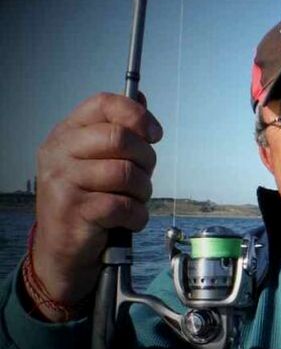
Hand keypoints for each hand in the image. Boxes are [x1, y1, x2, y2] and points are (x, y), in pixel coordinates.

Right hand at [31, 93, 162, 319]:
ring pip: (126, 173)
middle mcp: (59, 153)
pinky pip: (124, 206)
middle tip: (144, 176)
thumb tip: (140, 97)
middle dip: (146, 159)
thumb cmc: (88, 201)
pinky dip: (137, 216)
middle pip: (120, 138)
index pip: (103, 103)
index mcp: (65, 134)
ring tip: (134, 201)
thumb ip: (117, 130)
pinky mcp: (75, 211)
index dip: (137, 115)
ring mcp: (63, 182)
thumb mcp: (96, 161)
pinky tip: (128, 221)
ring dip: (143, 191)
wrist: (63, 252)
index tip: (154, 134)